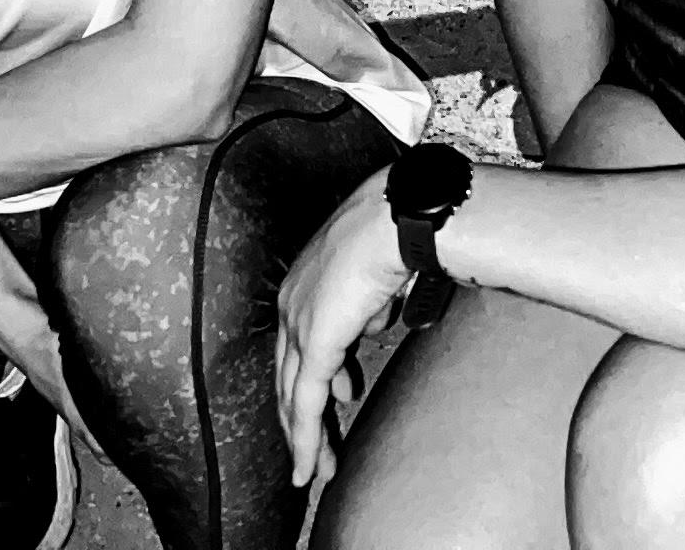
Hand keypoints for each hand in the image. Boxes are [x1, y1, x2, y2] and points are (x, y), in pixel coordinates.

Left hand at [273, 171, 414, 511]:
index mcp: (303, 284)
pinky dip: (306, 442)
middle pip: (289, 377)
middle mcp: (290, 305)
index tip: (335, 402)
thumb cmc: (394, 228)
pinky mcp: (314, 345)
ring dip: (308, 439)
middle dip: (303, 420)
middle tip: (318, 454)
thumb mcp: (376, 275)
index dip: (311, 379)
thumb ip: (366, 305)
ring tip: (320, 470)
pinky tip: (309, 471)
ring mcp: (298, 325)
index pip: (299, 346)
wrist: (396, 215)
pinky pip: (305, 405)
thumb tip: (370, 325)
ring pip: (293, 399)